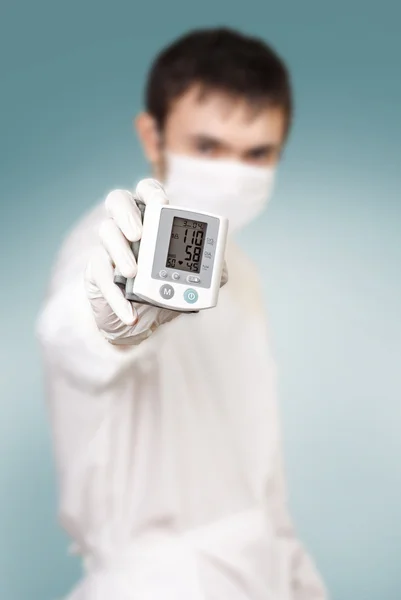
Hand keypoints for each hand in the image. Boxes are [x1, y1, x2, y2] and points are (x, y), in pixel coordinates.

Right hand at [85, 179, 227, 345]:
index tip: (162, 203)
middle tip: (139, 233)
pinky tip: (130, 313)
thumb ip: (211, 270)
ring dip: (120, 251)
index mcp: (152, 218)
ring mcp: (109, 247)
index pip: (147, 191)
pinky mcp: (97, 271)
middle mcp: (127, 226)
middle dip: (127, 213)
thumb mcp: (194, 279)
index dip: (152, 192)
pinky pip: (101, 276)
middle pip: (117, 201)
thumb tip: (220, 268)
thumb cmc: (168, 290)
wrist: (145, 321)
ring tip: (133, 272)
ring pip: (106, 233)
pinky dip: (115, 297)